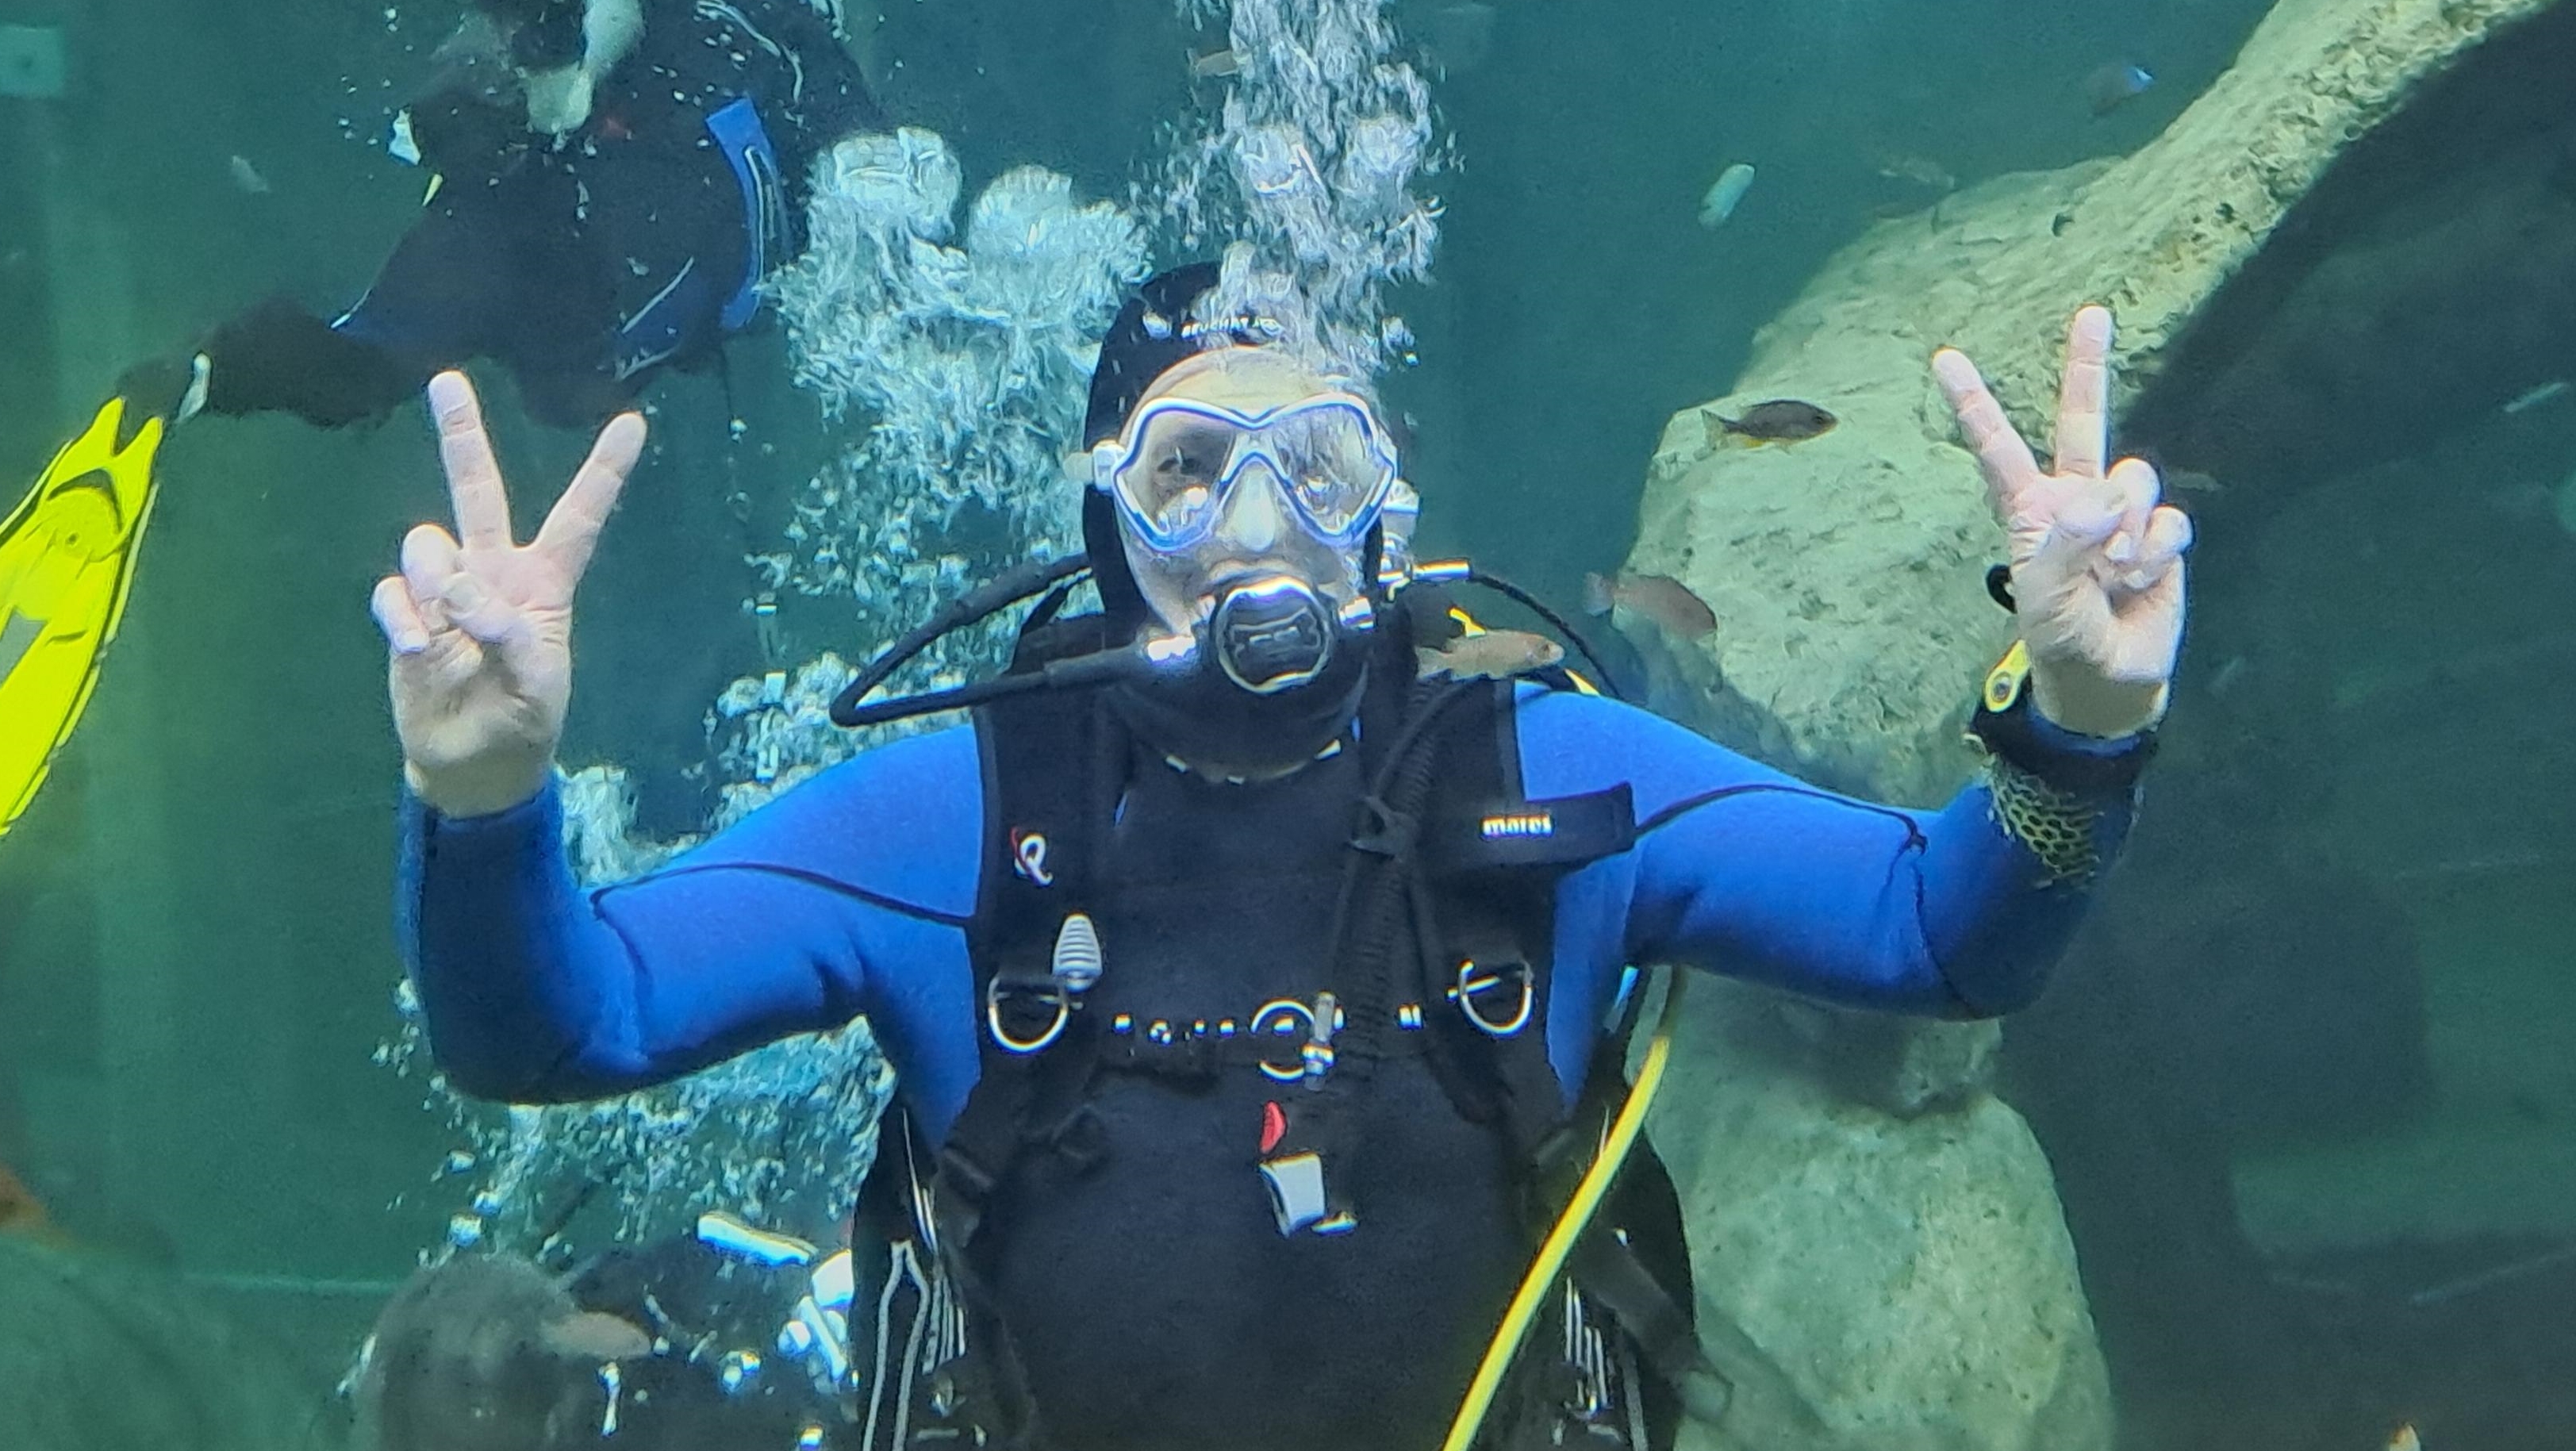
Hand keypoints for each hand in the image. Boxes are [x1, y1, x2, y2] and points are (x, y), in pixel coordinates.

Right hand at [370, 372, 644, 816]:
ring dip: (436, 583)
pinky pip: (394, 593)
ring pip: (427, 544)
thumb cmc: (522, 720)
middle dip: (461, 436)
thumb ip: (508, 635)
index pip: (578, 518)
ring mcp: (445, 591)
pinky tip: (419, 651)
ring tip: (450, 638)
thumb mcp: (535, 685)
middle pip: (478, 492)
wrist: (472, 764)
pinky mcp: (407, 615)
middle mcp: (493, 572)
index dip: (604, 472)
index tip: (634, 421)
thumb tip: (461, 589)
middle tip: (447, 379)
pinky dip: (404, 618)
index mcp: (544, 583)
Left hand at [1933, 306, 2189, 737]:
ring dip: (2129, 533)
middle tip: (2091, 312)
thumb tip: (2106, 497)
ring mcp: (2120, 514)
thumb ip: (2069, 547)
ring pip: (2134, 479)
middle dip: (2087, 366)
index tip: (1944, 358)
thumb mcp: (2048, 601)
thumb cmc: (2063, 640)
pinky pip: (2169, 521)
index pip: (1997, 449)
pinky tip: (2143, 581)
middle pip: (2082, 422)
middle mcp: (2074, 500)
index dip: (1974, 404)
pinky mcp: (2161, 534)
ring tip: (2115, 577)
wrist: (2113, 678)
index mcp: (2029, 510)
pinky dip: (2159, 553)